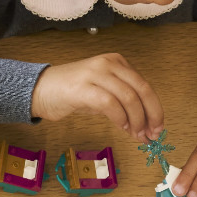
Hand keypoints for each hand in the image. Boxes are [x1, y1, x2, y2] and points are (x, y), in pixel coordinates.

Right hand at [29, 54, 162, 139]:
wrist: (40, 89)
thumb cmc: (71, 93)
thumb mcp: (103, 93)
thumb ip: (123, 104)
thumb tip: (144, 125)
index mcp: (117, 62)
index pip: (144, 85)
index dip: (155, 108)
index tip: (157, 128)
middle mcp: (108, 64)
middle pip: (141, 89)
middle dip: (151, 115)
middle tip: (153, 134)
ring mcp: (95, 73)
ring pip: (128, 97)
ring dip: (136, 120)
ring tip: (136, 135)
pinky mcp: (83, 87)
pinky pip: (109, 103)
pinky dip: (120, 118)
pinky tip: (122, 127)